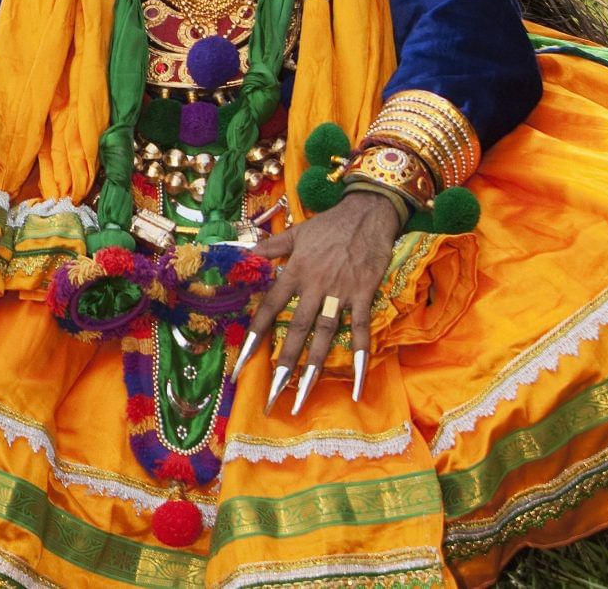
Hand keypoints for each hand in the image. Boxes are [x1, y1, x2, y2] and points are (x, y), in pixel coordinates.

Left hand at [244, 188, 405, 411]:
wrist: (367, 213)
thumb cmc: (328, 224)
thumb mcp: (294, 232)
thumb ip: (268, 247)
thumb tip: (241, 255)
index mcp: (294, 271)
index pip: (268, 308)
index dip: (255, 334)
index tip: (243, 360)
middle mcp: (314, 285)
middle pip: (295, 329)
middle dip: (283, 363)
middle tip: (272, 392)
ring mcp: (340, 292)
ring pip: (324, 335)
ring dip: (314, 366)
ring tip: (303, 395)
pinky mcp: (364, 295)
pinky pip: (362, 330)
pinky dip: (360, 356)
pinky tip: (356, 383)